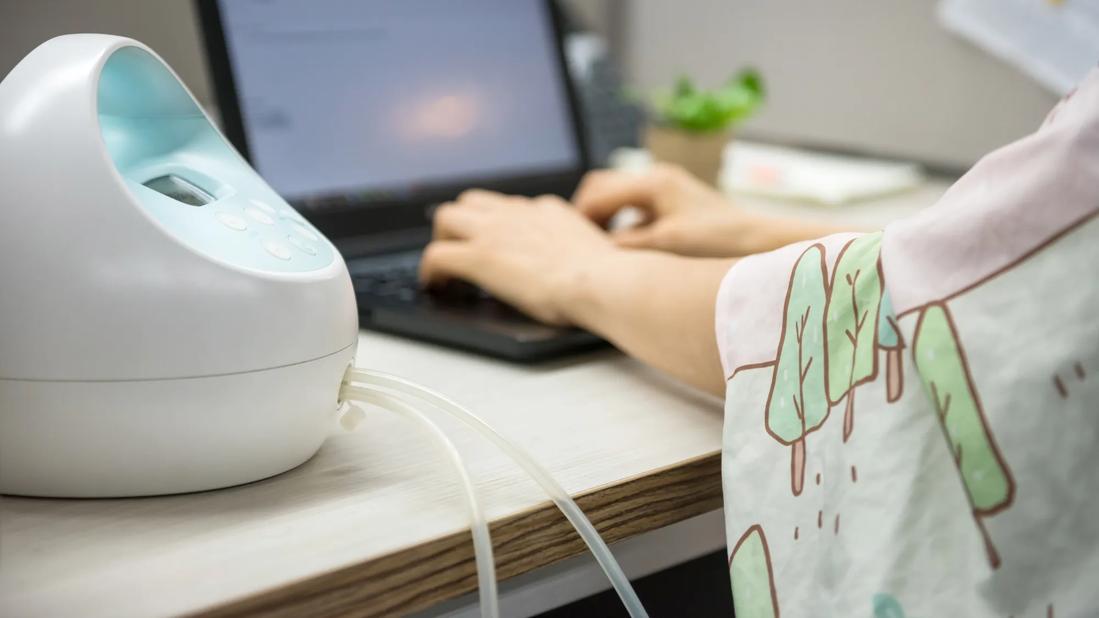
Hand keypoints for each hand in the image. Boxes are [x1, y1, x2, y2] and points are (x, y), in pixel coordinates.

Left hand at [419, 189, 614, 325]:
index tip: (497, 244)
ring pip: (445, 217)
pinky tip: (435, 287)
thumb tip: (584, 266)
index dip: (496, 226)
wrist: (603, 281)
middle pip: (471, 201)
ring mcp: (495, 231)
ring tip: (446, 270)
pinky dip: (430, 271)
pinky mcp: (480, 256)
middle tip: (463, 252)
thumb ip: (579, 249)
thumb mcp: (594, 251)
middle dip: (461, 225)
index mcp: (546, 210)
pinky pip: (436, 255)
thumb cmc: (609, 277)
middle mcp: (518, 213)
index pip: (510, 207)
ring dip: (442, 240)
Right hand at [574, 163, 765, 256]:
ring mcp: (666, 188)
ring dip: (602, 218)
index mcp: (653, 182)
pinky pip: (634, 207)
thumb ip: (626, 247)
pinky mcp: (673, 202)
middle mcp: (657, 178)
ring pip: (617, 196)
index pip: (597, 192)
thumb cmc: (719, 241)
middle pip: (602, 187)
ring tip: (593, 246)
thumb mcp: (666, 246)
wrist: (758, 242)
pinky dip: (620, 223)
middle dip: (585, 213)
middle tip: (574, 242)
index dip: (577, 217)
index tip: (565, 241)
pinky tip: (621, 247)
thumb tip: (592, 252)